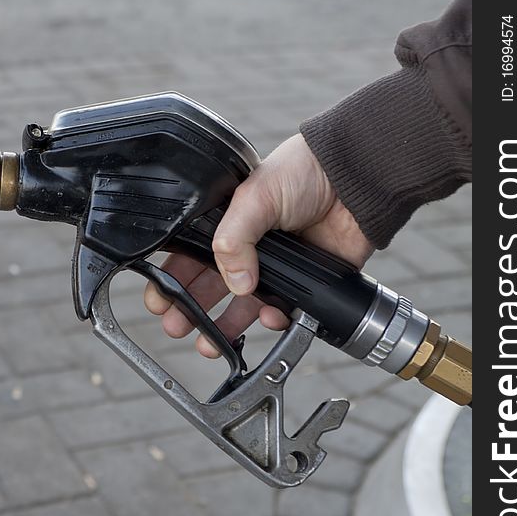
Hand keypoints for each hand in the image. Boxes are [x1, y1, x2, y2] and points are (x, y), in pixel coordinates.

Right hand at [144, 133, 374, 357]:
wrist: (357, 178)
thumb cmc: (305, 171)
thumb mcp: (255, 196)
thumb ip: (234, 240)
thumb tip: (235, 284)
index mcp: (225, 220)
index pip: (188, 254)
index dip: (172, 278)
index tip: (158, 300)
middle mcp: (246, 245)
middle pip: (208, 286)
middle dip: (189, 310)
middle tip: (176, 327)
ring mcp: (274, 265)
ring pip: (241, 305)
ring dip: (223, 327)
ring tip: (210, 345)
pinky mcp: (303, 280)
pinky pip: (281, 311)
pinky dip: (272, 319)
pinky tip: (268, 317)